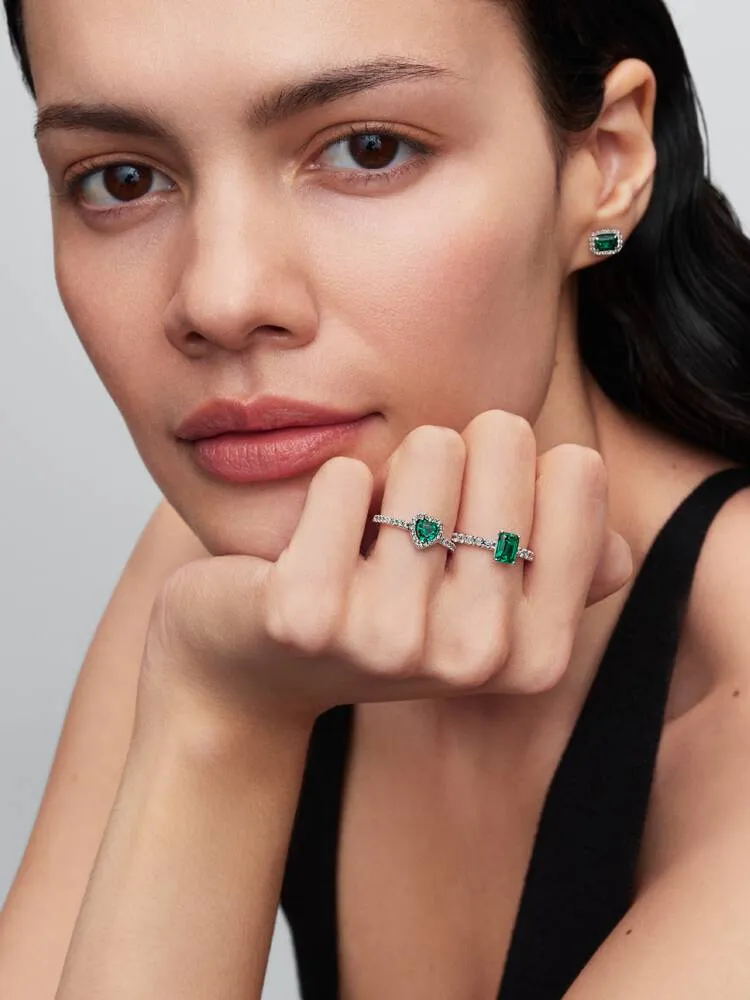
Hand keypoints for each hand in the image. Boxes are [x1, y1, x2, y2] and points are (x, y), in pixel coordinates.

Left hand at [138, 411, 632, 733]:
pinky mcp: (305, 614)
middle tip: (409, 523)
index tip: (475, 518)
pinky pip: (345, 476)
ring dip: (391, 472)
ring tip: (365, 538)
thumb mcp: (481, 603)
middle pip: (501, 441)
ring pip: (426, 450)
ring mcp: (389, 641)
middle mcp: (477, 655)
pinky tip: (311, 543)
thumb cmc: (382, 610)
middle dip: (452, 459)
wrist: (253, 666)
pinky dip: (332, 487)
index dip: (517, 469)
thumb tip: (615, 549)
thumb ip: (560, 571)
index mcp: (540, 652)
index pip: (577, 467)